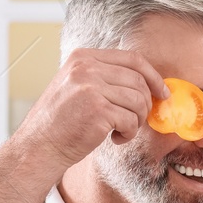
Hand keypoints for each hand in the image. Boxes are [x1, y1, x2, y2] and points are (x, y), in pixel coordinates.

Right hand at [12, 49, 166, 167]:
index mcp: (83, 57)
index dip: (153, 76)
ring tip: (121, 130)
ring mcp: (91, 87)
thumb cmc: (63, 120)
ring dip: (136, 121)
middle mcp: (86, 68)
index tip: (162, 93)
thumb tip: (149, 81)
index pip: (132, 58)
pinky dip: (128, 134)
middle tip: (133, 121)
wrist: (40, 144)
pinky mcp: (97, 110)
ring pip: (138, 101)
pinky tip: (114, 138)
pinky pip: (131, 121)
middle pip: (139, 81)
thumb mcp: (78, 85)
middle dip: (144, 105)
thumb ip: (105, 76)